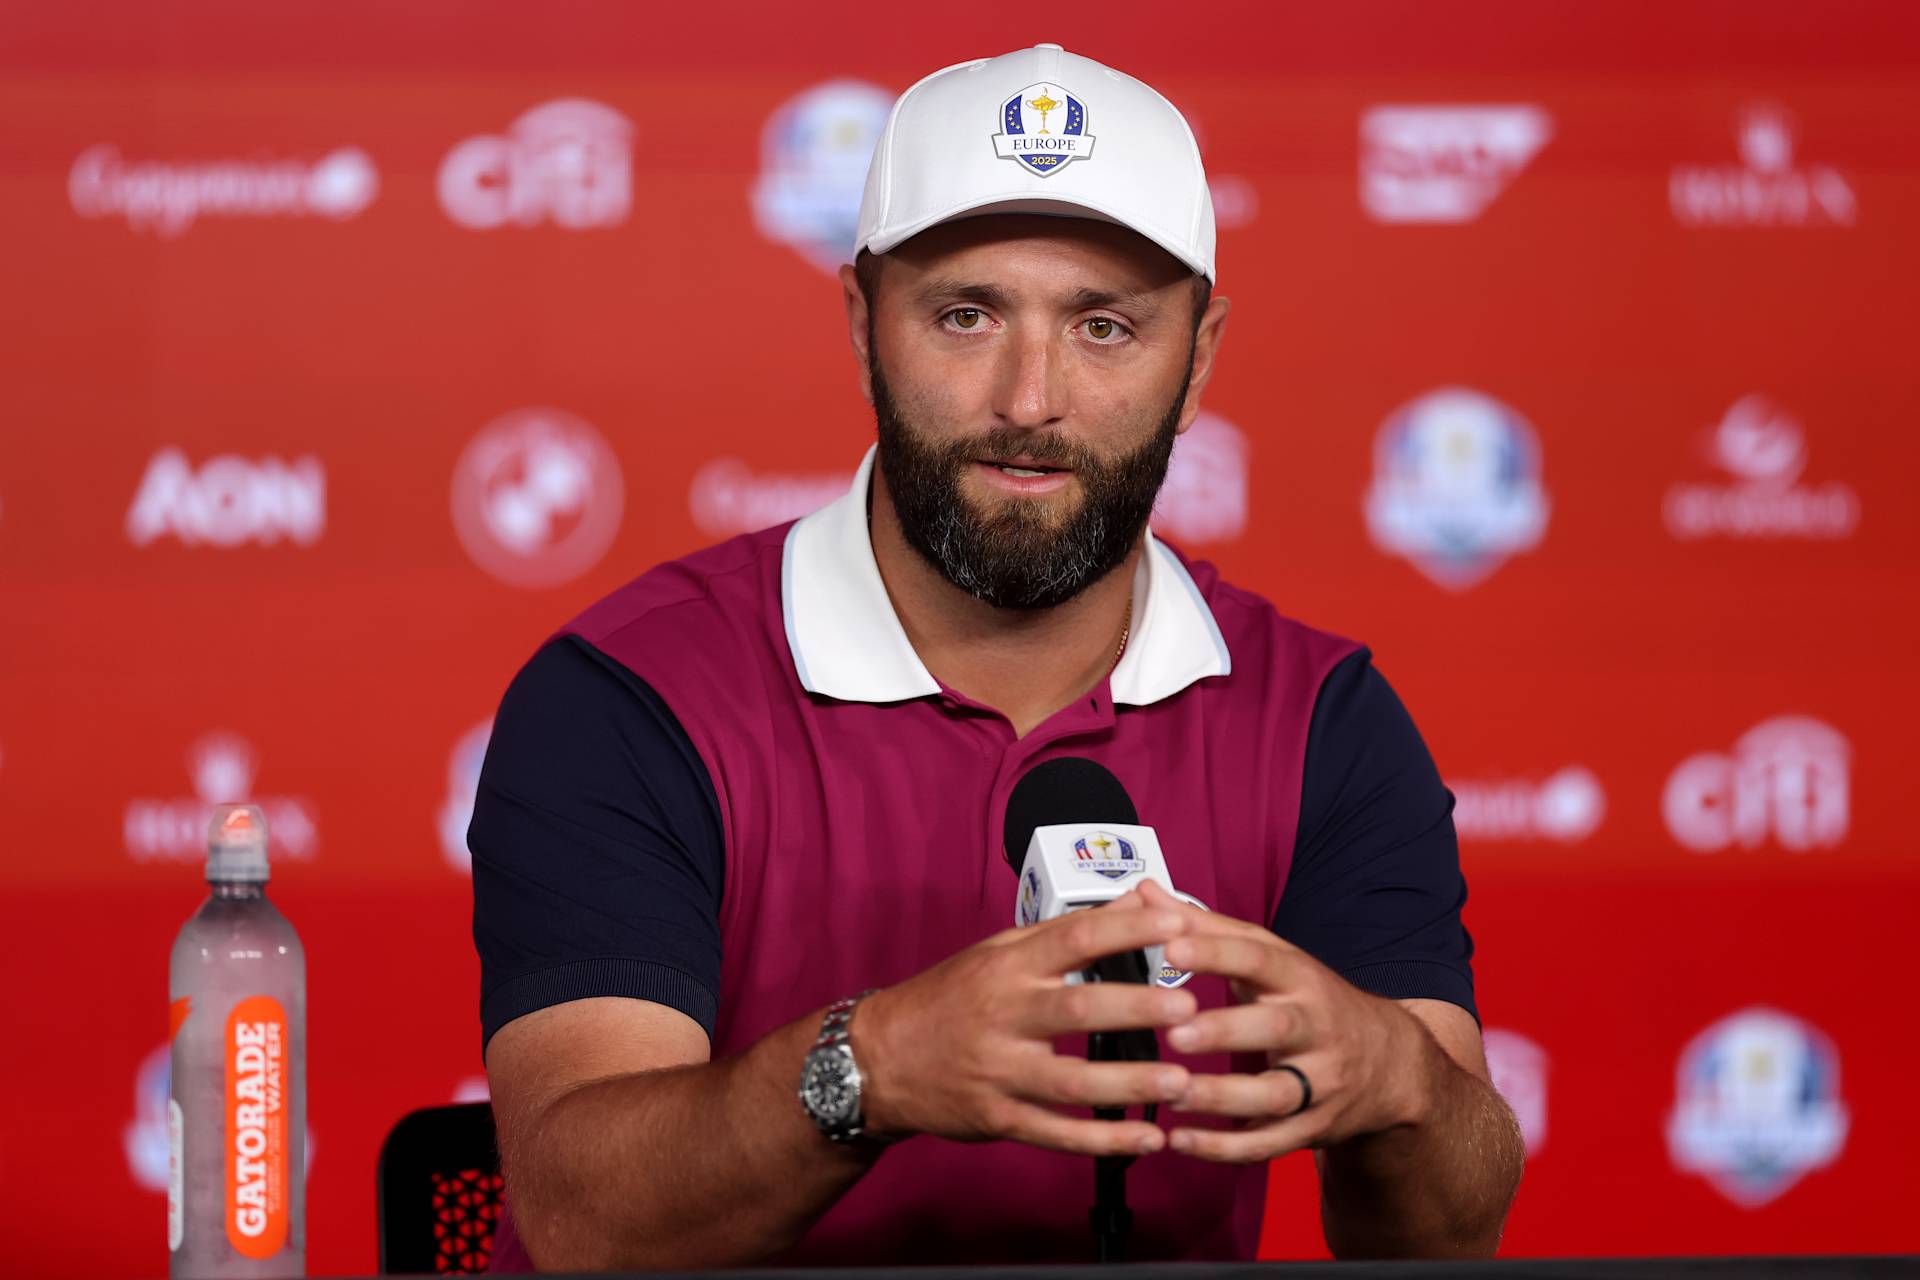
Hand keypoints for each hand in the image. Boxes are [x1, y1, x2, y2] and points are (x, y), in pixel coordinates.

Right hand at [852, 896, 1199, 1156]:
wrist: (878, 1060)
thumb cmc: (948, 999)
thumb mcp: (995, 953)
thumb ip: (1062, 933)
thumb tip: (1131, 902)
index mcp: (1008, 967)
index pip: (1075, 938)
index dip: (1128, 929)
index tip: (1178, 924)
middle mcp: (1005, 1015)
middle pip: (1078, 1008)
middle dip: (1137, 1008)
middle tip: (1190, 1009)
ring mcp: (1001, 1071)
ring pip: (1073, 1081)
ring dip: (1130, 1083)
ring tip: (1182, 1082)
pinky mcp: (999, 1118)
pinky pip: (1058, 1133)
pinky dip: (1105, 1140)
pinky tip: (1147, 1140)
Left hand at [1132, 881, 1438, 1161]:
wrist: (1389, 1064)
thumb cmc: (1310, 1001)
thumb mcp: (1270, 958)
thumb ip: (1206, 930)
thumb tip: (1146, 894)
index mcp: (1299, 977)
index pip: (1259, 958)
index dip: (1216, 952)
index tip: (1171, 947)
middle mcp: (1315, 1027)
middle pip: (1275, 1028)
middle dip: (1226, 1030)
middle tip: (1175, 1031)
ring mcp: (1320, 1081)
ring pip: (1273, 1094)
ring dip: (1220, 1097)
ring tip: (1170, 1093)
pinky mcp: (1314, 1126)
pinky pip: (1271, 1143)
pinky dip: (1226, 1147)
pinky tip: (1182, 1141)